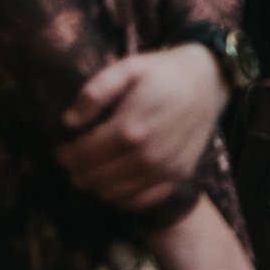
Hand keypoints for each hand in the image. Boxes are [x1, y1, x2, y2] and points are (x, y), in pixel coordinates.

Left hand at [57, 45, 228, 213]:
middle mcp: (146, 156)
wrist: (208, 81)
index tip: (61, 146)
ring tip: (93, 168)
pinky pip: (139, 201)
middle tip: (74, 158)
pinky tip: (116, 181)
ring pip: (112, 194)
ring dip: (95, 185)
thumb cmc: (163, 73)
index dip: (63, 154)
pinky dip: (121, 197)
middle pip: (92, 179)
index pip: (79, 156)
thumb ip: (95, 92)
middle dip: (75, 171)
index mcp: (129, 129)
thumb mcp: (127, 68)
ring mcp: (164, 169)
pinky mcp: (177, 176)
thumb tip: (69, 121)